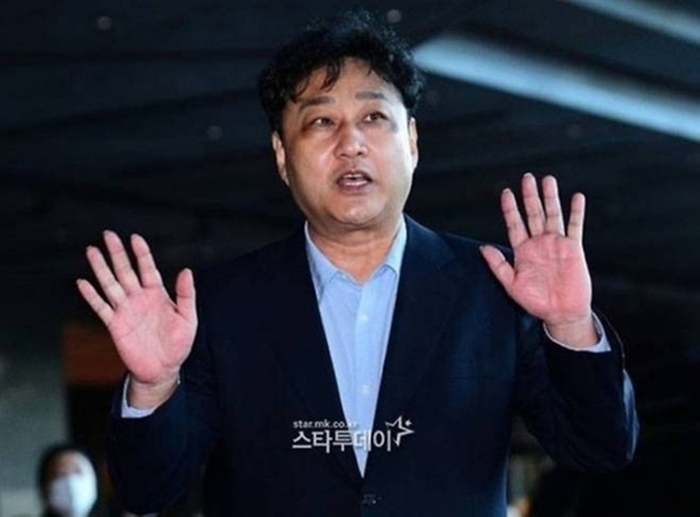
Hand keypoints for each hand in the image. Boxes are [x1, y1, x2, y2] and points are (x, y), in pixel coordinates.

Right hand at [76, 231, 196, 405]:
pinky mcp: (115, 325)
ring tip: (92, 251)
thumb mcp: (188, 318)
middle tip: (108, 234)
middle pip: (125, 271)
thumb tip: (187, 270)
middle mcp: (139, 298)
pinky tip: (83, 282)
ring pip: (110, 285)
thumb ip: (186, 294)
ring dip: (101, 268)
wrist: (163, 369)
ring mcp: (126, 310)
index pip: (147, 268)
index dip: (141, 253)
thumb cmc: (178, 343)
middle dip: (117, 253)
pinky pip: (101, 308)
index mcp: (157, 294)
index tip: (135, 237)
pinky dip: (91, 296)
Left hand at [480, 173, 596, 346]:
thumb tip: (482, 247)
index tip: (506, 192)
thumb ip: (498, 265)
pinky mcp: (573, 249)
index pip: (515, 224)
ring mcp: (556, 244)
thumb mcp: (511, 284)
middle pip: (533, 214)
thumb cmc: (535, 302)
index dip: (510, 209)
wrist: (561, 313)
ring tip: (547, 180)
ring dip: (550, 198)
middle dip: (530, 196)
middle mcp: (539, 243)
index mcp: (522, 250)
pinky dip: (576, 212)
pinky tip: (576, 197)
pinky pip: (575, 227)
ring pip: (552, 215)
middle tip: (527, 177)